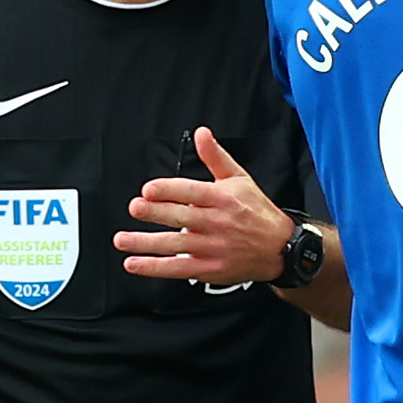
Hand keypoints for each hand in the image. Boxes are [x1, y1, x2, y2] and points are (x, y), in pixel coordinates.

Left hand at [116, 128, 290, 286]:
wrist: (280, 248)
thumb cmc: (257, 211)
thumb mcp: (240, 179)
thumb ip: (215, 157)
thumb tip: (201, 133)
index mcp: (223, 198)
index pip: (192, 192)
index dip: (169, 190)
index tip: (149, 189)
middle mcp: (217, 222)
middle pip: (181, 217)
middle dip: (156, 212)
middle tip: (135, 208)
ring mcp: (213, 247)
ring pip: (174, 244)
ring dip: (145, 243)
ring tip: (122, 239)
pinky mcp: (210, 268)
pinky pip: (178, 268)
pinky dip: (154, 268)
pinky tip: (134, 263)